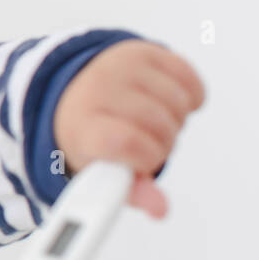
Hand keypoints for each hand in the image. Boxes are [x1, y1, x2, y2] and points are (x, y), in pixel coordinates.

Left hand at [53, 39, 205, 218]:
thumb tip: (159, 208)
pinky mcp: (143, 51)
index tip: (140, 160)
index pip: (126, 142)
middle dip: (162, 143)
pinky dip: (189, 97)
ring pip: (177, 103)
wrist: (71, 91)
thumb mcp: (98, 169)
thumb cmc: (88, 135)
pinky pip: (188, 79)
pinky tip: (168, 104)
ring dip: (175, 121)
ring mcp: (121, 66)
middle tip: (146, 143)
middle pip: (158, 124)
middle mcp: (98, 89)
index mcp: (82, 123)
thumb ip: (129, 190)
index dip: (145, 157)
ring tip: (152, 124)